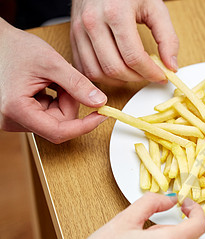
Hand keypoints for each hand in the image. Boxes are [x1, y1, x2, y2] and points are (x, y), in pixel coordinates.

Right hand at [0, 19, 106, 143]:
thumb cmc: (16, 48)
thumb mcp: (52, 62)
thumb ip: (77, 84)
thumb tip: (99, 102)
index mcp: (16, 110)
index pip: (58, 132)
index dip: (84, 125)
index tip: (101, 115)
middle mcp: (12, 120)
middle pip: (59, 125)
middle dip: (69, 103)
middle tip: (63, 80)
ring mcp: (15, 120)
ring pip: (56, 120)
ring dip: (62, 100)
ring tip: (51, 80)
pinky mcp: (20, 116)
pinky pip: (49, 115)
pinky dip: (55, 100)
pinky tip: (45, 85)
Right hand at [70, 0, 178, 84]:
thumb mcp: (155, 7)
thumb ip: (167, 37)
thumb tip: (171, 65)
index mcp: (116, 13)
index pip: (134, 57)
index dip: (151, 72)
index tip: (161, 76)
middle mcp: (93, 22)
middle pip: (115, 68)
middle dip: (137, 78)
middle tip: (149, 74)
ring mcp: (79, 30)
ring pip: (98, 73)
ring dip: (119, 80)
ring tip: (133, 73)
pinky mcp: (72, 37)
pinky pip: (85, 68)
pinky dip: (101, 77)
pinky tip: (116, 71)